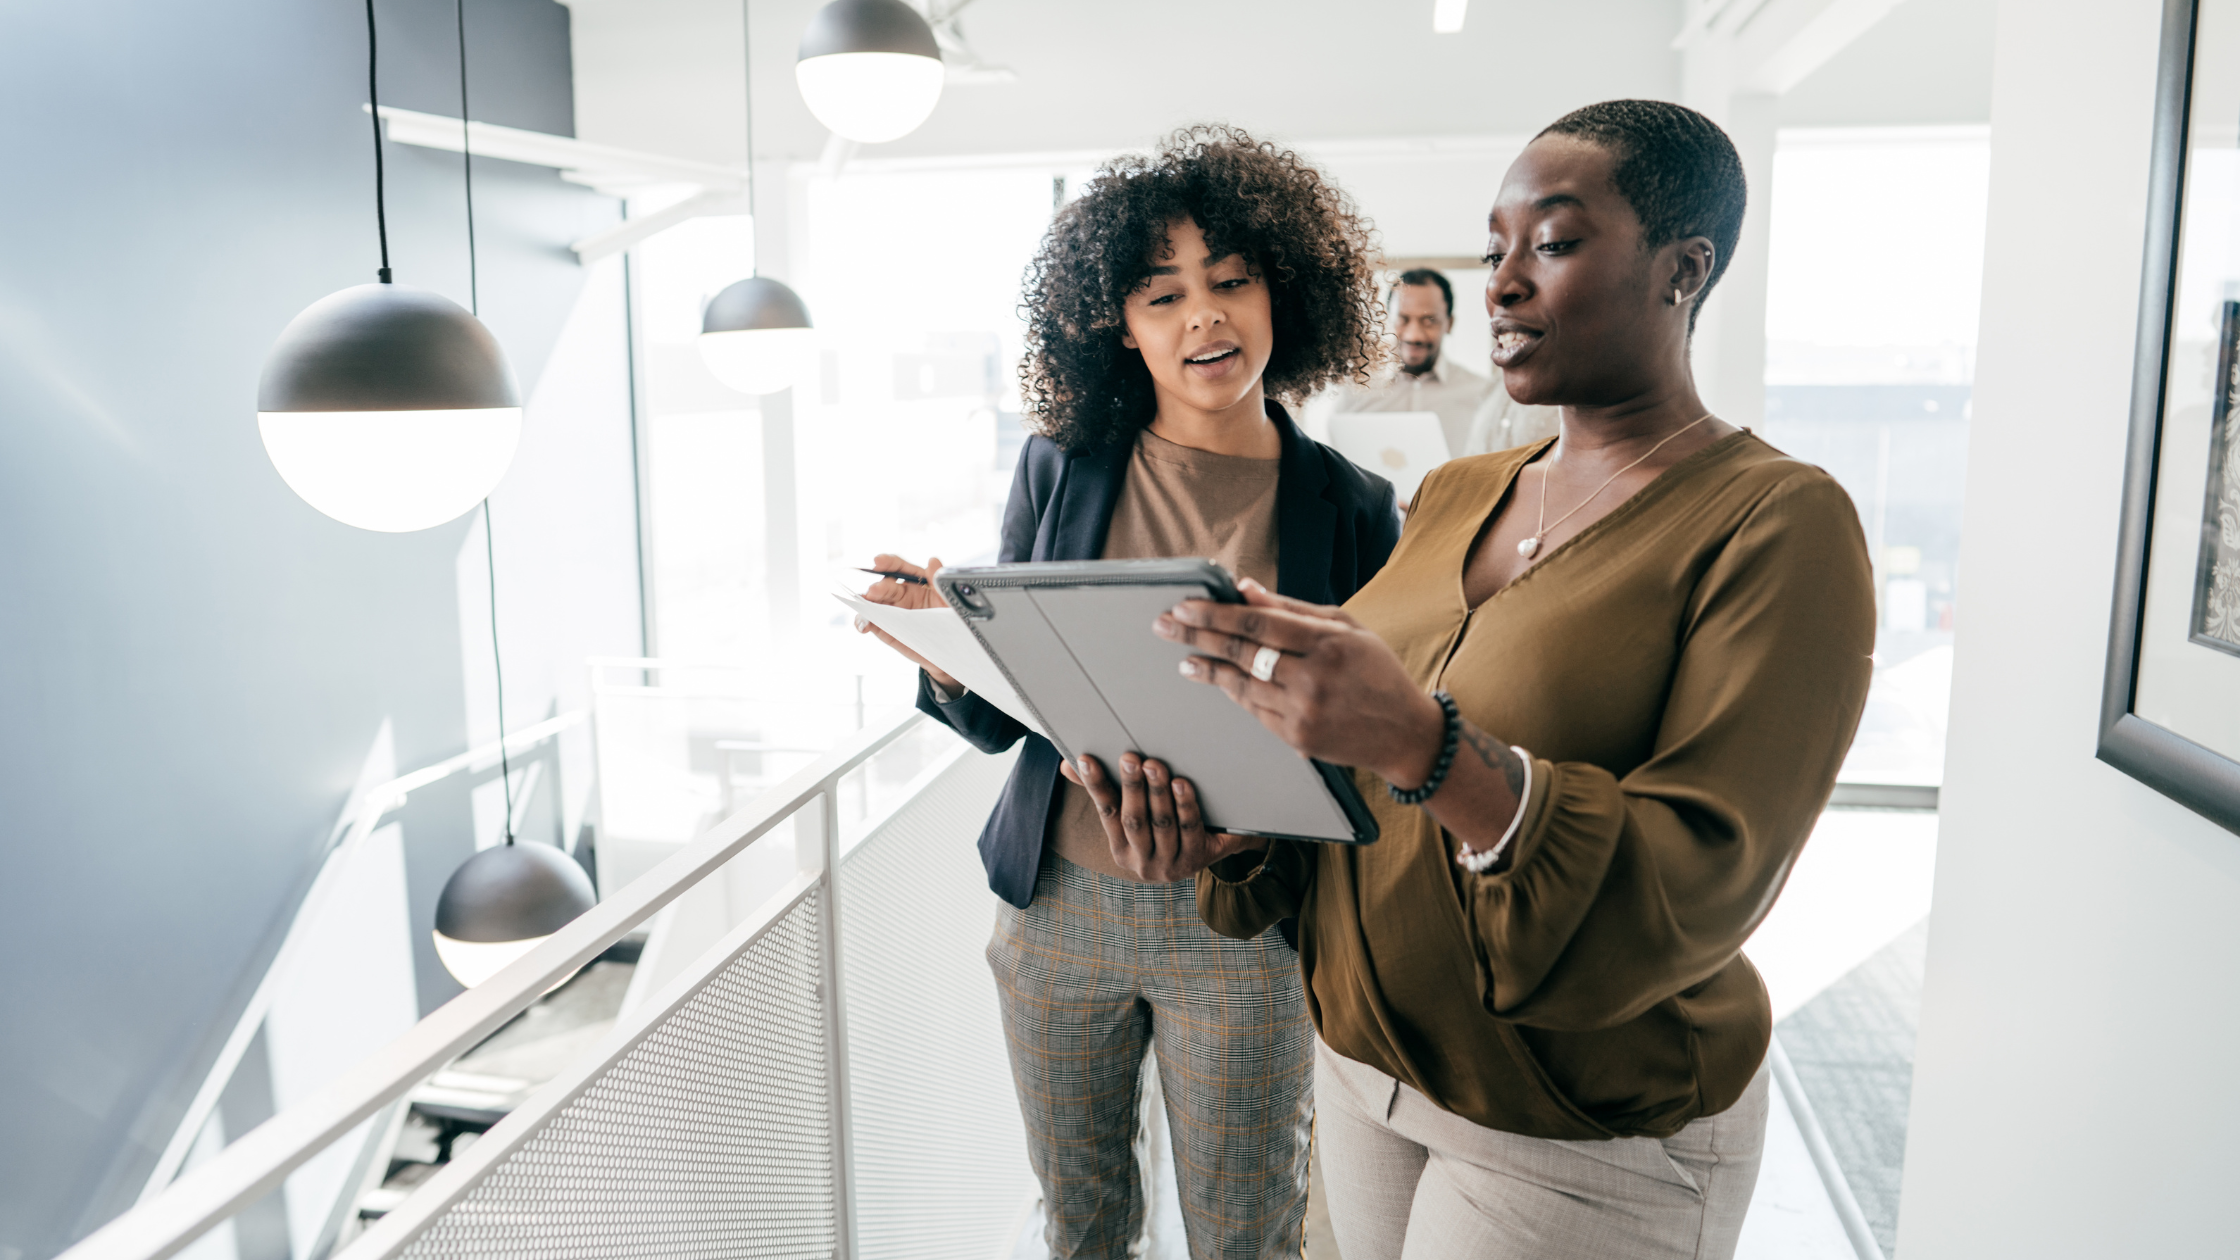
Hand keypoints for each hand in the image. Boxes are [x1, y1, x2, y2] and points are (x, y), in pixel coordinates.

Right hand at [856, 553, 961, 692]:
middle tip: (874, 591)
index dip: (888, 562)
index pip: (899, 568)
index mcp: (917, 582)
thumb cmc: (952, 621)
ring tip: (864, 606)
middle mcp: (902, 594)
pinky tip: (863, 625)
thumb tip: (933, 560)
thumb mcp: (950, 600)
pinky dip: (863, 622)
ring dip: (865, 602)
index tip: (879, 561)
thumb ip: (939, 581)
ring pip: (873, 602)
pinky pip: (871, 622)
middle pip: (885, 586)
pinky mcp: (886, 629)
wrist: (952, 650)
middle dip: (878, 586)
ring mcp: (892, 611)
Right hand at [1060, 752, 1262, 880]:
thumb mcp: (1132, 815)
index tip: (1086, 760)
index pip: (1106, 813)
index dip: (1095, 786)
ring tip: (1155, 766)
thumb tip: (1068, 764)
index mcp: (1120, 848)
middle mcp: (1142, 861)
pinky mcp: (1196, 859)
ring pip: (1162, 825)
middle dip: (1132, 787)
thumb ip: (1104, 790)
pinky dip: (1185, 806)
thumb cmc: (1160, 829)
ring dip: (1158, 793)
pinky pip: (1190, 829)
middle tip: (1130, 757)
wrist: (1203, 855)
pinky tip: (1182, 785)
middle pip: (1134, 821)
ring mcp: (1169, 864)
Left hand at [1154, 578, 1447, 789]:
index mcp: (1328, 642)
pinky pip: (1254, 711)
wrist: (1404, 732)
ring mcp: (1304, 711)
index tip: (1185, 606)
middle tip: (1165, 625)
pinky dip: (1233, 692)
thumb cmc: (1376, 671)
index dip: (1215, 614)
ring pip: (1241, 685)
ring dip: (1208, 669)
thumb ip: (1292, 608)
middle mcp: (1314, 677)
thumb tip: (1243, 589)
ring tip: (1184, 658)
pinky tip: (1217, 679)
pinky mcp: (1298, 738)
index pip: (1257, 624)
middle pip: (1242, 653)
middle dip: (1197, 636)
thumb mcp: (1345, 627)